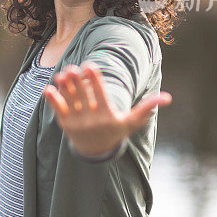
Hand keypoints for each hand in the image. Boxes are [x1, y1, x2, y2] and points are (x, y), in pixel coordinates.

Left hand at [43, 61, 171, 156]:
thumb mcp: (131, 122)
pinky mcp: (65, 124)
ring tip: (63, 74)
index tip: (90, 65)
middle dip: (77, 83)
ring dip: (64, 88)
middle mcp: (91, 119)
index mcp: (107, 115)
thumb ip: (146, 108)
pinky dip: (52, 100)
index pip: (100, 95)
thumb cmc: (116, 131)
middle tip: (73, 68)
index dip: (94, 80)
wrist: (96, 151)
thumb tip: (167, 97)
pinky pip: (58, 110)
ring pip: (69, 101)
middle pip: (83, 97)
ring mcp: (77, 122)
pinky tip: (48, 88)